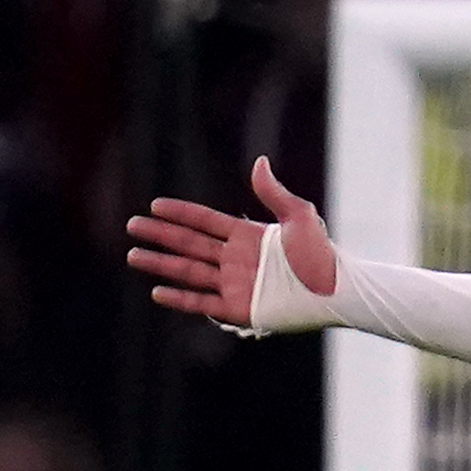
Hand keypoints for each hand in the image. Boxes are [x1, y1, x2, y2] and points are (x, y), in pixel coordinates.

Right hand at [127, 155, 337, 328]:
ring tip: (134, 256)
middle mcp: (237, 260)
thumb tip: (259, 161)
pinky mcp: (240, 309)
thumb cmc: (324, 255)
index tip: (154, 205)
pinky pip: (203, 303)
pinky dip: (180, 298)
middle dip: (161, 235)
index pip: (206, 222)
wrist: (338, 291)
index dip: (181, 214)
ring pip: (189, 272)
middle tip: (132, 226)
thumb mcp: (300, 218)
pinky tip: (157, 291)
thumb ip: (275, 193)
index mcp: (248, 237)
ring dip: (161, 264)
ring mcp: (236, 284)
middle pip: (190, 244)